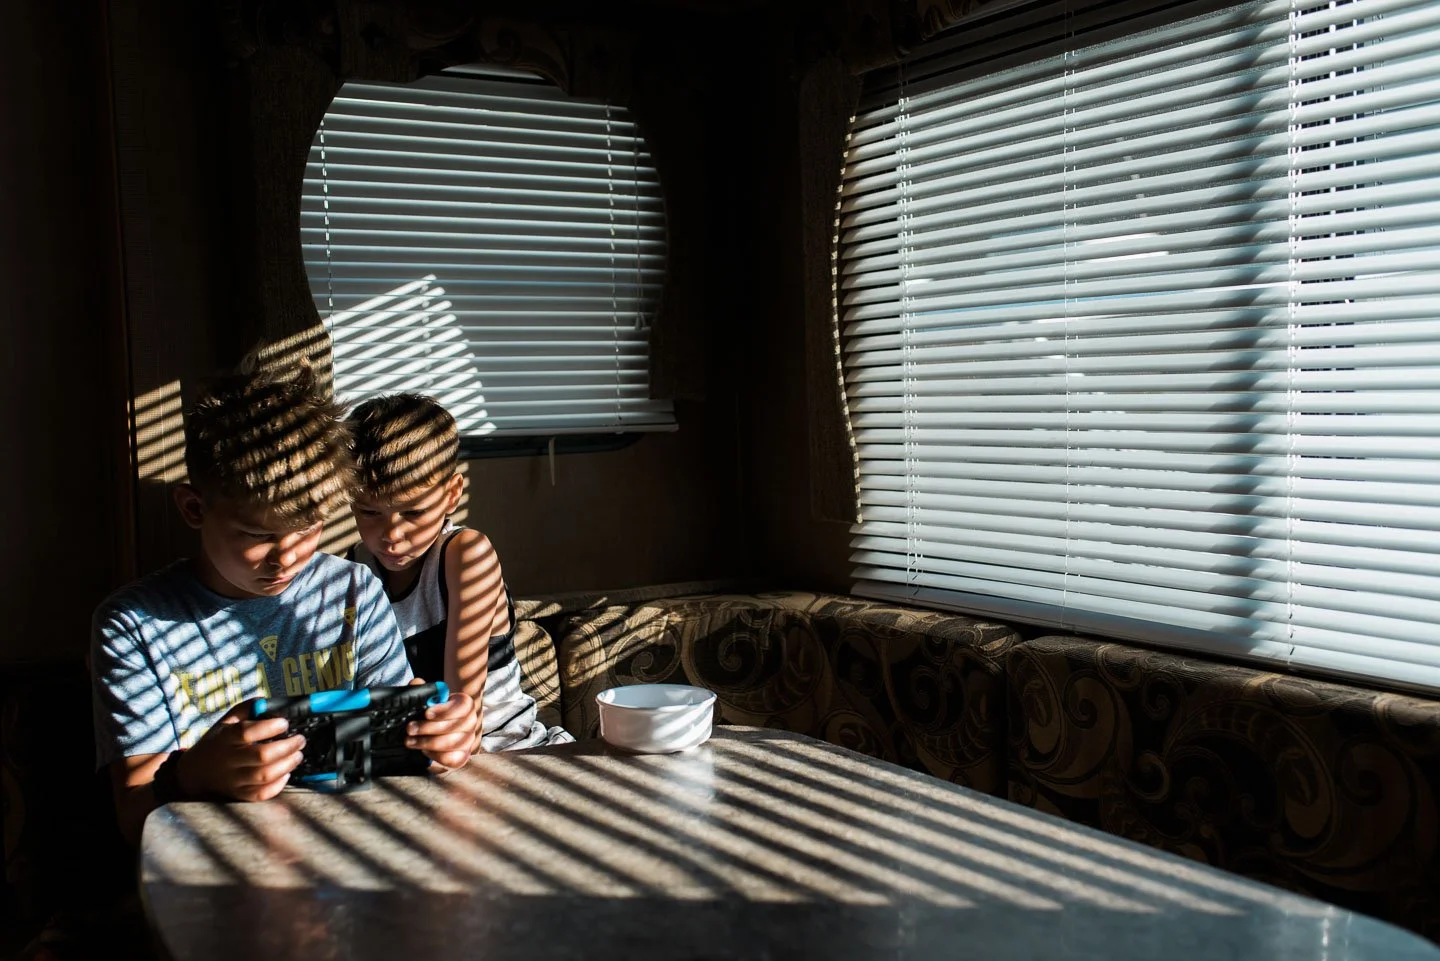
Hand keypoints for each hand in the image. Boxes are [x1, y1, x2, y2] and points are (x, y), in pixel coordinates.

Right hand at [177, 700, 306, 800]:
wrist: (194, 773)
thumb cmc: (218, 741)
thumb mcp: (227, 721)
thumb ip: (248, 709)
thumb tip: (273, 704)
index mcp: (224, 738)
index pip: (246, 733)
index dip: (269, 727)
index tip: (285, 723)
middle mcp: (228, 761)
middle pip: (261, 756)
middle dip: (287, 747)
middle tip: (300, 739)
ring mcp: (233, 781)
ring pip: (265, 776)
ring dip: (288, 764)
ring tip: (297, 754)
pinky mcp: (239, 795)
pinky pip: (263, 793)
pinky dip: (279, 783)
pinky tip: (286, 772)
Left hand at [406, 681, 477, 770]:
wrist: (435, 729)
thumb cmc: (432, 712)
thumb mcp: (427, 700)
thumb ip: (422, 690)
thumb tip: (416, 684)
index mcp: (465, 704)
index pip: (462, 706)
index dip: (445, 710)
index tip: (426, 713)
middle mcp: (471, 722)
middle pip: (456, 726)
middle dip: (429, 728)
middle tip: (410, 729)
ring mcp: (468, 740)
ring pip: (452, 743)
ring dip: (428, 743)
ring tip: (410, 741)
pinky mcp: (463, 756)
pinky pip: (452, 759)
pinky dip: (436, 756)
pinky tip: (424, 751)